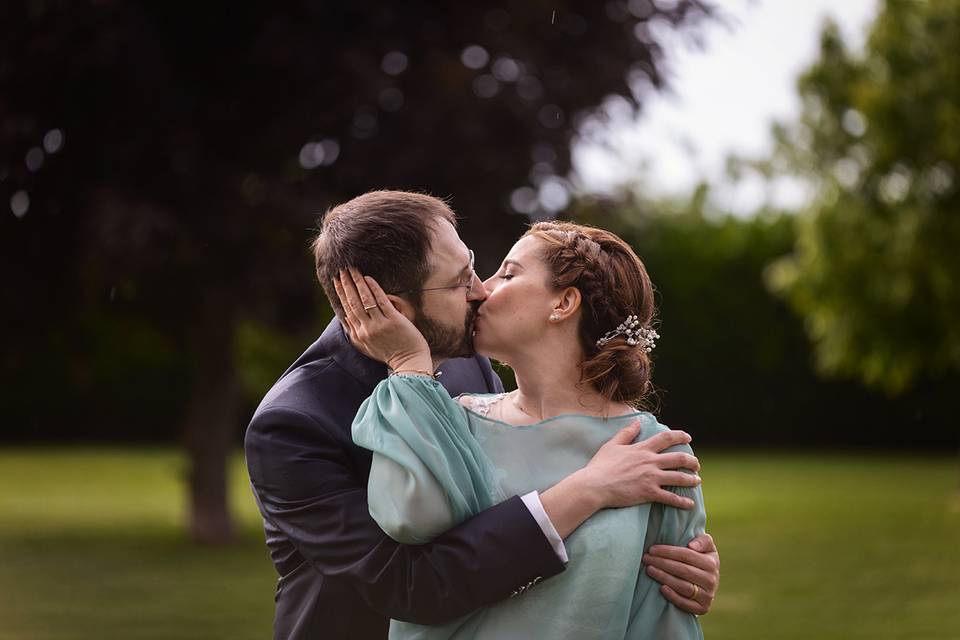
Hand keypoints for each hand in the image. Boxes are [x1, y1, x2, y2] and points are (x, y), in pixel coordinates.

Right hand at [333, 268, 431, 371]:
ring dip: (357, 282)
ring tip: (352, 269)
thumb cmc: (390, 354)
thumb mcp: (367, 348)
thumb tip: (347, 317)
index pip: (347, 310)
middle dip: (346, 284)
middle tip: (341, 270)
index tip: (337, 282)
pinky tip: (368, 279)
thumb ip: (355, 334)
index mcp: (358, 335)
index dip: (341, 294)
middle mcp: (366, 330)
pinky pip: (380, 300)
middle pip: (352, 302)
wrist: (408, 364)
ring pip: (364, 299)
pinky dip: (373, 288)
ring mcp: (379, 325)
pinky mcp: (393, 321)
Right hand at [580, 423, 700, 509]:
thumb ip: (627, 433)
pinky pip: (670, 498)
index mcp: (642, 449)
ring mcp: (651, 478)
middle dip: (691, 461)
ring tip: (697, 481)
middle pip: (678, 458)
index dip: (680, 436)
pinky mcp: (649, 493)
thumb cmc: (601, 466)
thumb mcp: (612, 445)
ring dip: (691, 480)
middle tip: (696, 465)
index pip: (666, 438)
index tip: (688, 438)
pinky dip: (682, 501)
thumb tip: (638, 421)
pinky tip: (690, 504)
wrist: (595, 485)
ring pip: (679, 477)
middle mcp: (650, 462)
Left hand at [643, 533, 718, 615]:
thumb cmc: (701, 560)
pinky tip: (661, 588)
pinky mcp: (702, 608)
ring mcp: (707, 595)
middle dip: (662, 563)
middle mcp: (711, 580)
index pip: (687, 555)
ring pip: (683, 586)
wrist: (708, 584)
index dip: (668, 551)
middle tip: (646, 558)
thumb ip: (703, 541)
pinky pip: (686, 603)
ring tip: (649, 570)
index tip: (652, 549)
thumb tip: (692, 546)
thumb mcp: (707, 547)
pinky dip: (673, 596)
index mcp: (712, 563)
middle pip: (683, 570)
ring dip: (664, 577)